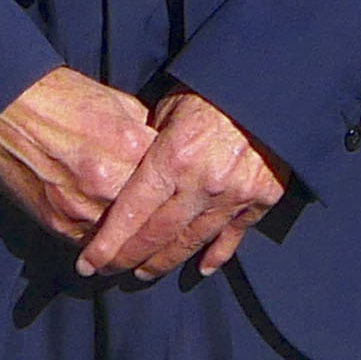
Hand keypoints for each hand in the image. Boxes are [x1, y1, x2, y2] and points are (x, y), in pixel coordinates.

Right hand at [0, 66, 156, 244]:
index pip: (168, 181)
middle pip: (148, 215)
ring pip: (120, 238)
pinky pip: (89, 243)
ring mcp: (82, 206)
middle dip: (151, 216)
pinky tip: (99, 229)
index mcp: (131, 147)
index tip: (170, 192)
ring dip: (125, 237)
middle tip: (155, 219)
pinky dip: (96, 239)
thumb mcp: (116, 102)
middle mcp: (109, 181)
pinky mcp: (57, 222)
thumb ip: (144, 130)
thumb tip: (161, 150)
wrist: (6, 105)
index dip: (169, 186)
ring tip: (127, 230)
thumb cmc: (59, 97)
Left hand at [84, 90, 285, 279]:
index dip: (108, 245)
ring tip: (145, 272)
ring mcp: (233, 196)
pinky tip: (201, 268)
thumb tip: (131, 172)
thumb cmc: (212, 90)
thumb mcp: (169, 108)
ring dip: (165, 262)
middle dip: (129, 258)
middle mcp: (202, 184)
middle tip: (111, 271)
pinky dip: (216, 255)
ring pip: (192, 242)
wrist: (272, 87)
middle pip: (158, 236)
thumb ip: (151, 146)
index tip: (89, 264)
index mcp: (173, 159)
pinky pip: (233, 237)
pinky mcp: (261, 199)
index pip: (131, 214)